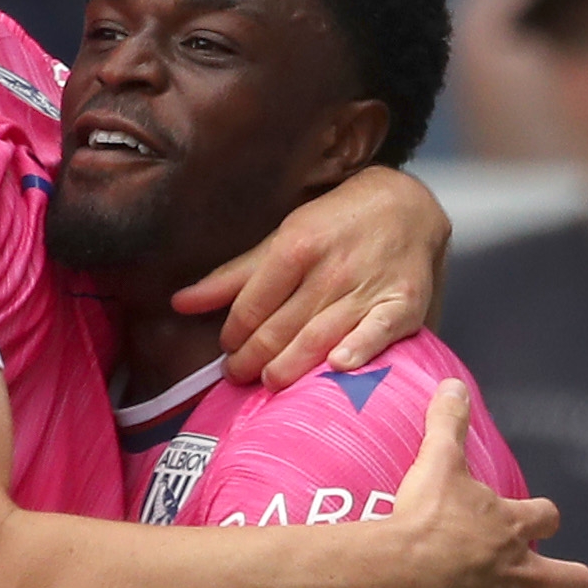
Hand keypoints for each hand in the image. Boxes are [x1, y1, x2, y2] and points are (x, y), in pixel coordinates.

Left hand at [193, 162, 447, 386]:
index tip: (227, 348)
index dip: (233, 333)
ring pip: (320, 335)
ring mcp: (368, 287)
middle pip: (281, 326)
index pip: (252, 304)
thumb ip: (234, 275)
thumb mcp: (282, 238)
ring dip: (290, 365)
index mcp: (295, 246)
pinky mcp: (404, 303)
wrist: (408, 205)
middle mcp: (330, 269)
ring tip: (270, 383)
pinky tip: (339, 367)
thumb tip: (179, 302)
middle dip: (252, 358)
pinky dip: (360, 348)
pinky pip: (379, 331)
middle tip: (238, 376)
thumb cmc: (337, 225)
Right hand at [385, 380, 587, 587]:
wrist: (405, 569)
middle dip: (571, 582)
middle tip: (552, 583)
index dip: (543, 520)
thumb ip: (446, 423)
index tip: (530, 522)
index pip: (548, 518)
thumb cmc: (422, 515)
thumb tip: (452, 383)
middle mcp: (521, 570)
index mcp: (512, 526)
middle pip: (575, 579)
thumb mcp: (436, 460)